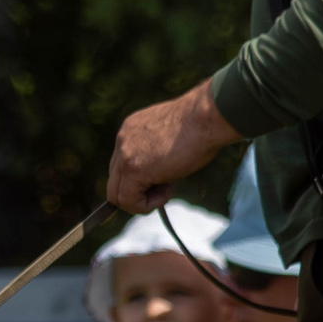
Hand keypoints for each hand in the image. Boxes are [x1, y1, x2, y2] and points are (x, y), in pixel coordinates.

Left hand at [107, 80, 238, 213]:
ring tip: (168, 188)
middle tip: (166, 187)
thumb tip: (158, 175)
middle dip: (139, 192)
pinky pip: (128, 200)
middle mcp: (122, 140)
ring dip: (143, 200)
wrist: (207, 116)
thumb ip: (156, 153)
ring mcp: (124, 155)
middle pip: (115, 180)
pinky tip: (167, 191)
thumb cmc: (201, 124)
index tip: (163, 178)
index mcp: (131, 130)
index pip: (122, 165)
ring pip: (117, 195)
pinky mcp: (133, 169)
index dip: (140, 179)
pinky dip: (146, 205)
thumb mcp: (171, 138)